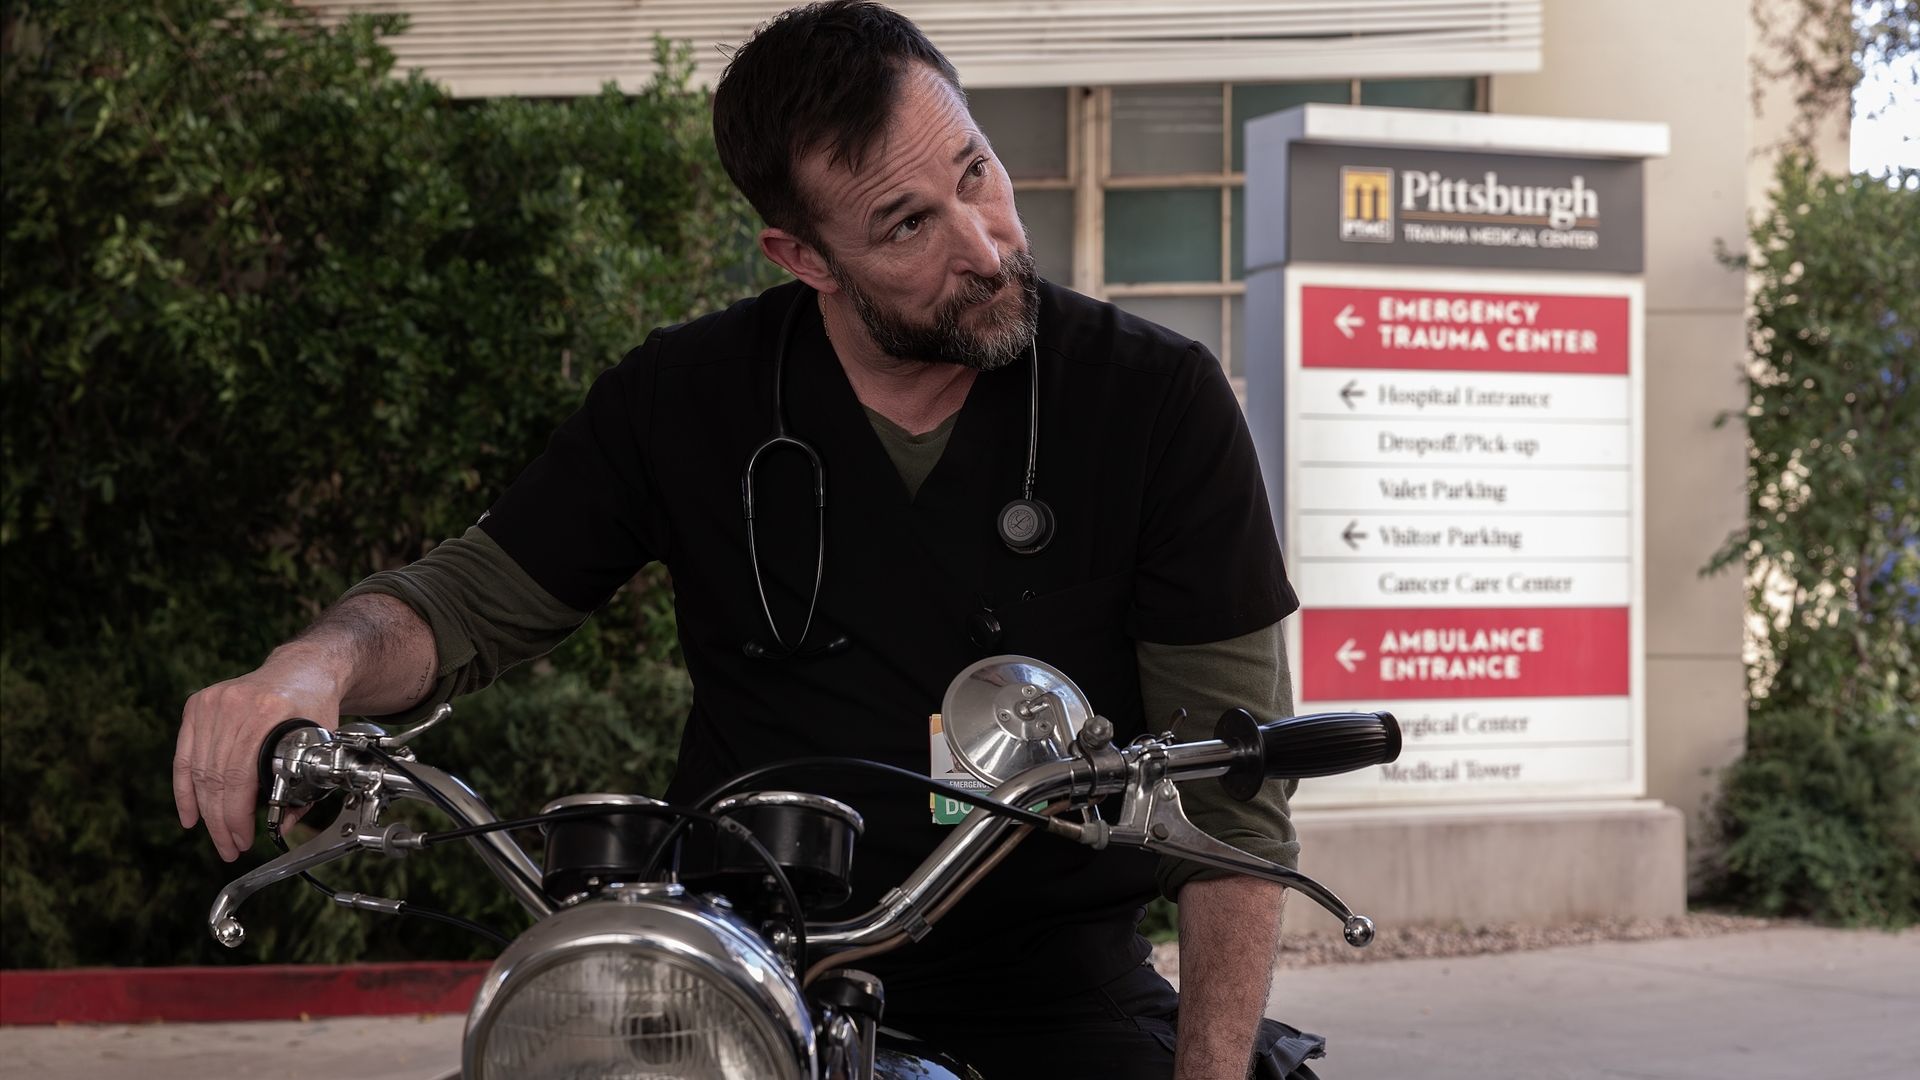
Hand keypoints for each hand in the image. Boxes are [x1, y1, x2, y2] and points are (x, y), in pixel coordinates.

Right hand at [175, 653, 342, 861]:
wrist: (302, 669)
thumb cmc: (314, 705)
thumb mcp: (320, 743)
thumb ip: (306, 785)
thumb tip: (283, 825)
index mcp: (266, 713)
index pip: (239, 777)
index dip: (237, 816)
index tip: (242, 839)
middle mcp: (233, 706)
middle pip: (216, 778)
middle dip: (221, 821)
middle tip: (229, 847)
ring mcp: (211, 703)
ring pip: (198, 771)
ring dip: (205, 812)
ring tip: (217, 836)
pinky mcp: (197, 705)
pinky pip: (184, 756)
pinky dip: (185, 790)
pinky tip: (189, 816)